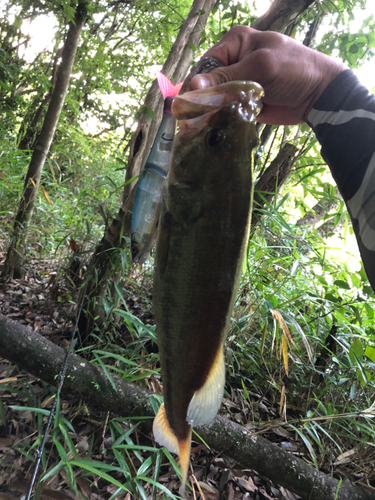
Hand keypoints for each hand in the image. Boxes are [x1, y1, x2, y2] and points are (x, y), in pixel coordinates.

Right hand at [189, 26, 345, 124]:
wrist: (318, 94)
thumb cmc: (293, 70)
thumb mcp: (259, 68)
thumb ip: (227, 77)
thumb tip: (194, 86)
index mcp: (236, 43)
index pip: (207, 63)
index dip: (197, 83)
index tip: (188, 103)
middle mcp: (234, 62)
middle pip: (208, 83)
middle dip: (202, 100)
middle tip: (191, 119)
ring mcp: (239, 84)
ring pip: (216, 99)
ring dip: (210, 113)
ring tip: (198, 128)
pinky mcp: (244, 103)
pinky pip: (227, 111)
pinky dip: (222, 120)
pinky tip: (213, 130)